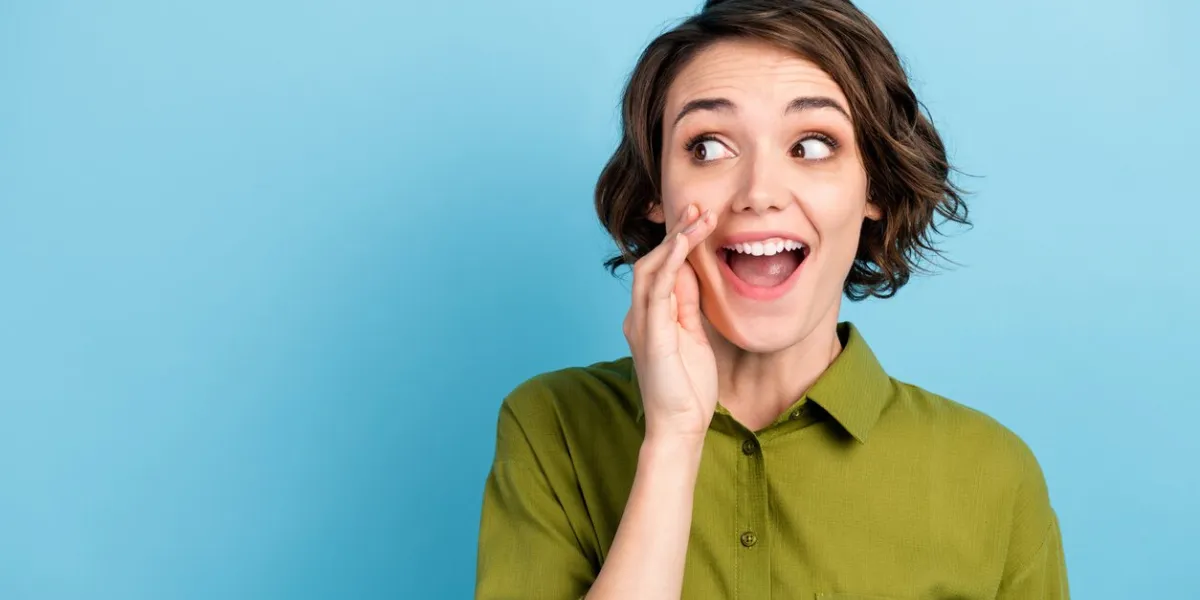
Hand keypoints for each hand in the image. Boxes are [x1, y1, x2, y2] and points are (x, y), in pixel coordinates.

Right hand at [623, 204, 719, 441]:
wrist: (679, 428)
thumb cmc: (687, 390)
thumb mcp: (693, 337)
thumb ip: (687, 306)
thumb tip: (692, 274)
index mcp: (648, 318)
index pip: (659, 269)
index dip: (677, 241)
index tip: (698, 217)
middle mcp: (638, 316)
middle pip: (651, 261)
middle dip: (674, 231)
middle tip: (698, 206)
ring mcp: (640, 324)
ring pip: (651, 268)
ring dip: (675, 239)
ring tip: (698, 217)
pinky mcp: (650, 335)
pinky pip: (656, 289)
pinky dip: (670, 262)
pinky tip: (685, 243)